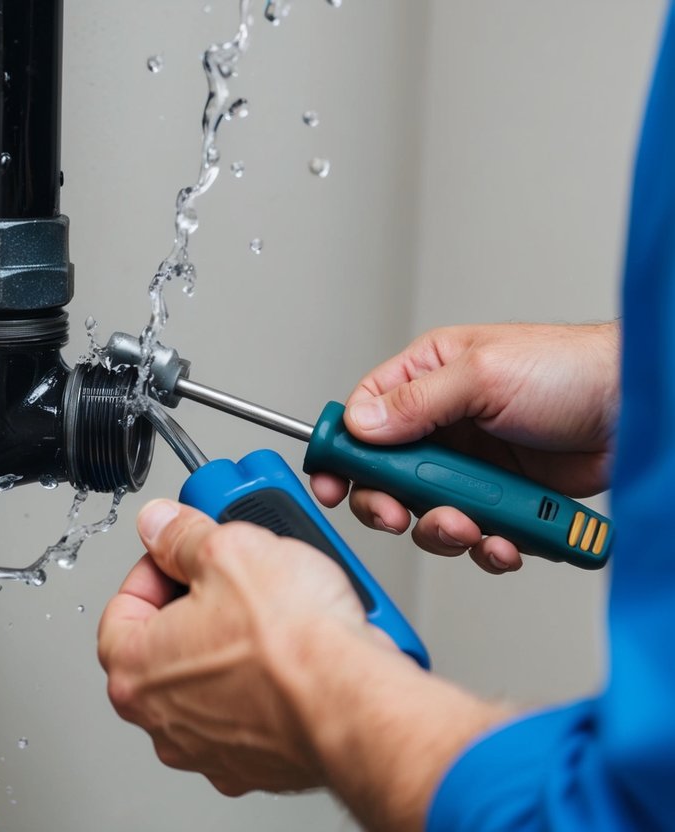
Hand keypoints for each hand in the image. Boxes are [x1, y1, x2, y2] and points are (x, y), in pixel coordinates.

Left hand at [98, 499, 511, 828]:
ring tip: (275, 607)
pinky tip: (297, 650)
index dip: (155, 566)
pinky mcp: (261, 762)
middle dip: (201, 602)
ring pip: (213, 677)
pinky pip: (256, 707)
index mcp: (133, 672)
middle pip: (167, 643)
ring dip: (238, 640)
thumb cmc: (293, 644)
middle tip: (233, 574)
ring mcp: (212, 749)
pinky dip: (271, 680)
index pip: (123, 606)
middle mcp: (164, 722)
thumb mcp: (227, 551)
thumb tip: (160, 525)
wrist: (359, 706)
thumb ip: (180, 535)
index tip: (185, 551)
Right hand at [310, 322, 618, 572]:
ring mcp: (472, 465)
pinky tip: (503, 539)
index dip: (341, 450)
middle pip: (385, 476)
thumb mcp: (484, 374)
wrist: (637, 411)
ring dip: (443, 529)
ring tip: (468, 525)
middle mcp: (444, 423)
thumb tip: (360, 423)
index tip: (329, 481)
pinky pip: (475, 535)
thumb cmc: (571, 369)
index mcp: (428, 378)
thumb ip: (416, 401)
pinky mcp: (503, 499)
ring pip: (427, 513)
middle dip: (388, 503)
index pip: (364, 415)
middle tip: (398, 515)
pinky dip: (486, 546)